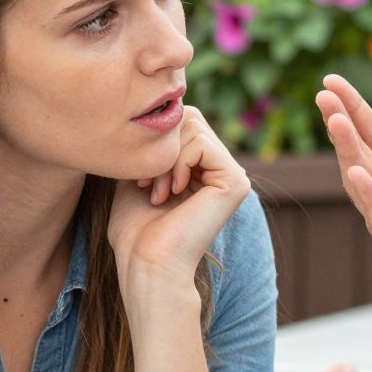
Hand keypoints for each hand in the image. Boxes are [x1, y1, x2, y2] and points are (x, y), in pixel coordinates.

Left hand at [108, 106, 249, 294]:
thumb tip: (153, 109)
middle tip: (147, 185)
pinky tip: (174, 192)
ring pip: (194, 127)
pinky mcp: (236, 182)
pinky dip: (179, 162)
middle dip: (160, 147)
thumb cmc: (136, 229)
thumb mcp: (138, 173)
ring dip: (166, 159)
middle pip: (189, 117)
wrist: (147, 262)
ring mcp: (233, 176)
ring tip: (158, 192)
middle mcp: (222, 171)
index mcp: (204, 169)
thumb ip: (152, 143)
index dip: (154, 140)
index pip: (182, 121)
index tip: (139, 178)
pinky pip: (202, 143)